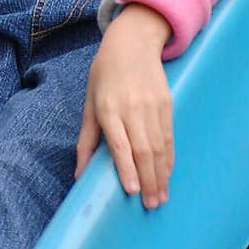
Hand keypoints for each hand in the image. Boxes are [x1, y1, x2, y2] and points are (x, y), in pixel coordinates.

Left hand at [75, 3, 172, 208]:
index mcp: (109, 108)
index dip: (126, 168)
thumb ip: (86, 140)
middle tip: (150, 205)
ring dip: (161, 175)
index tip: (132, 190)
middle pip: (144, 150)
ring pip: (160, 147)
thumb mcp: (89, 103)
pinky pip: (169, 137)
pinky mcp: (167, 104)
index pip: (120, 143)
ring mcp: (152, 106)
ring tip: (160, 197)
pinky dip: (169, 159)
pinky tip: (167, 175)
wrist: (133, 43)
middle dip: (148, 180)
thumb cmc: (105, 74)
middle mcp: (133, 109)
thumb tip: (79, 174)